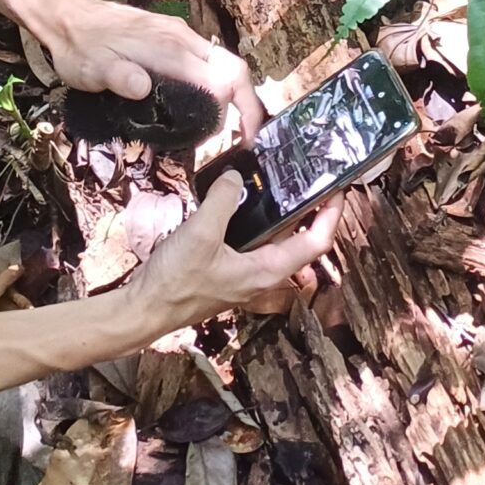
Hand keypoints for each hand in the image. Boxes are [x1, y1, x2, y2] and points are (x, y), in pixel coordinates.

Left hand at [34, 0, 260, 136]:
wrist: (68, 16)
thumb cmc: (80, 47)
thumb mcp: (91, 68)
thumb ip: (118, 77)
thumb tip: (143, 88)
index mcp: (169, 48)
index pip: (221, 79)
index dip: (236, 111)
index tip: (239, 139)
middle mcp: (182, 38)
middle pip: (233, 69)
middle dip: (248, 104)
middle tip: (246, 138)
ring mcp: (179, 35)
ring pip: (223, 63)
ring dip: (234, 94)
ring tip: (230, 128)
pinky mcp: (172, 35)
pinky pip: (208, 59)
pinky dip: (219, 83)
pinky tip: (208, 104)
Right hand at [126, 173, 342, 324]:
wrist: (146, 308)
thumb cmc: (177, 281)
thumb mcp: (201, 234)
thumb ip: (222, 201)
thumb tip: (237, 178)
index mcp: (267, 270)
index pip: (316, 242)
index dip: (331, 214)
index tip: (338, 187)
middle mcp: (262, 274)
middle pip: (300, 239)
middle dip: (311, 208)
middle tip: (313, 176)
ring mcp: (245, 272)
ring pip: (275, 239)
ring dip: (284, 212)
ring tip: (282, 179)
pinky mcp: (228, 267)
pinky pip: (252, 239)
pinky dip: (257, 217)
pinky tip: (241, 197)